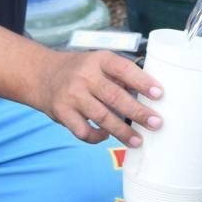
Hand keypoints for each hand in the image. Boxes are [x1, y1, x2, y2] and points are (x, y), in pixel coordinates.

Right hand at [31, 49, 162, 146]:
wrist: (42, 75)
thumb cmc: (80, 70)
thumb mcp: (98, 63)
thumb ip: (119, 76)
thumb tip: (150, 94)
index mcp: (98, 60)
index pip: (124, 69)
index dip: (142, 81)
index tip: (159, 94)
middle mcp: (84, 76)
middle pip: (115, 96)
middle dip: (138, 112)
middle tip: (156, 123)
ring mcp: (72, 95)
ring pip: (101, 117)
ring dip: (122, 131)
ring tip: (138, 140)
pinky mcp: (62, 112)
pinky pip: (83, 131)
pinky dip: (96, 137)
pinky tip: (106, 136)